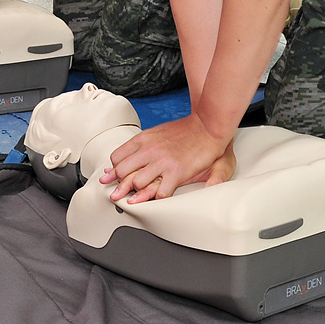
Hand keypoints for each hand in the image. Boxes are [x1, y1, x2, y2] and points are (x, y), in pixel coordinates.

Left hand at [101, 114, 234, 202]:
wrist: (208, 125)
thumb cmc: (184, 130)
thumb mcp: (156, 132)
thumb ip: (139, 145)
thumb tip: (124, 157)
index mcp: (143, 139)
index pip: (116, 157)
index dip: (116, 169)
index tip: (118, 176)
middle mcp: (149, 150)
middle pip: (122, 172)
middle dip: (121, 183)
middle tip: (121, 191)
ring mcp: (162, 162)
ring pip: (137, 183)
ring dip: (138, 191)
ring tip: (138, 196)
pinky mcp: (177, 172)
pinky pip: (160, 192)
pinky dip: (158, 198)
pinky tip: (158, 198)